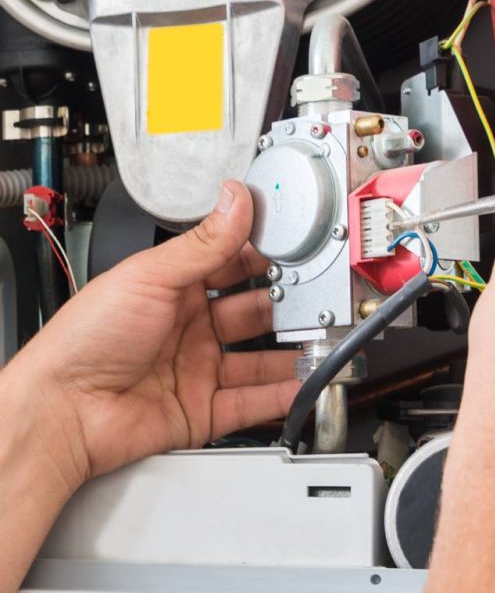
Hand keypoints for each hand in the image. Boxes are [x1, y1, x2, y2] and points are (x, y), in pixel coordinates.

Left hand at [4, 181, 298, 485]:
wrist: (60, 411)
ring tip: (319, 341)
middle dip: (284, 303)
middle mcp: (189, 325)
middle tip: (314, 295)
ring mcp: (197, 368)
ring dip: (290, 350)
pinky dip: (280, 394)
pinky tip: (302, 382)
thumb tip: (235, 199)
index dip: (263, 255)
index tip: (294, 247)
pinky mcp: (202, 409)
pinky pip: (250, 401)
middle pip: (251, 311)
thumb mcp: (150, 276)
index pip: (231, 263)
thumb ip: (203, 242)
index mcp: (174, 286)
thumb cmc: (84, 339)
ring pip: (258, 357)